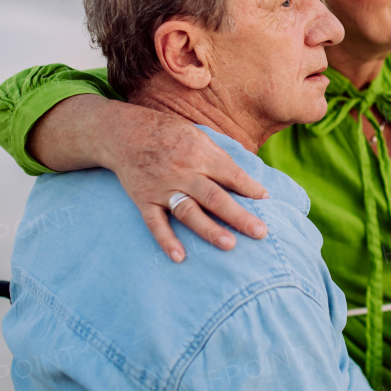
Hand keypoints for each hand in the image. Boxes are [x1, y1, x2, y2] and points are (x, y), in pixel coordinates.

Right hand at [30, 95, 269, 261]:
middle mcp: (182, 172)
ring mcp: (162, 188)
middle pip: (214, 197)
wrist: (123, 133)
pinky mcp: (144, 200)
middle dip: (238, 216)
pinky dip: (166, 240)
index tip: (267, 199)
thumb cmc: (167, 133)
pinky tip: (179, 257)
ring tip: (229, 245)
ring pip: (189, 212)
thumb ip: (219, 157)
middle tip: (260, 232)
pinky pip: (155, 223)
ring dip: (209, 229)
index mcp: (199, 153)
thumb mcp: (196, 134)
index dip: (249, 187)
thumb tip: (246, 178)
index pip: (229, 173)